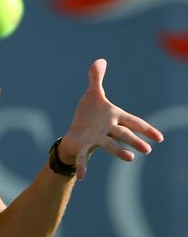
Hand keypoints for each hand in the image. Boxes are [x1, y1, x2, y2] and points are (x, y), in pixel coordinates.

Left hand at [59, 59, 163, 179]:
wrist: (76, 132)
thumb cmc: (89, 115)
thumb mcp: (93, 94)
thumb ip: (96, 78)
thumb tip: (101, 59)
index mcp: (113, 117)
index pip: (132, 121)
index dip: (145, 129)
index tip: (159, 138)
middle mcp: (107, 130)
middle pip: (123, 134)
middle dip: (134, 141)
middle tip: (147, 150)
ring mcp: (96, 139)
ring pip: (108, 145)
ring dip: (118, 152)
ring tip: (130, 159)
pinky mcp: (83, 146)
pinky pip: (83, 157)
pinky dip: (82, 166)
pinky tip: (82, 177)